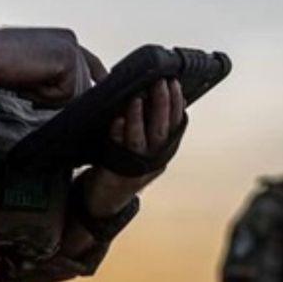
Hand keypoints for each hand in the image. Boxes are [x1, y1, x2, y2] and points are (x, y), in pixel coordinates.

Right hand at [0, 28, 106, 105]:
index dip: (98, 79)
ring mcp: (72, 48)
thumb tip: (74, 95)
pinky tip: (29, 79)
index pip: (91, 63)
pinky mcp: (68, 59)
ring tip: (28, 80)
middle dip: (58, 96)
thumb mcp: (36, 68)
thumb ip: (56, 74)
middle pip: (83, 86)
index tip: (103, 88)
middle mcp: (72, 40)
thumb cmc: (1, 63)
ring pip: (75, 94)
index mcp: (65, 39)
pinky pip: (66, 95)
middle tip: (30, 83)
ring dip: (49, 97)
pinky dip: (45, 95)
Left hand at [82, 78, 186, 217]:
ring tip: (137, 98)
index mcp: (164, 150)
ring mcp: (136, 166)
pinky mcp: (116, 170)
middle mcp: (154, 159)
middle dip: (162, 104)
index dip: (176, 103)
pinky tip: (117, 121)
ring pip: (141, 140)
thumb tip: (159, 95)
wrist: (106, 199)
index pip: (176, 123)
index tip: (174, 82)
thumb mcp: (144, 147)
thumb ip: (152, 126)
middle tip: (159, 82)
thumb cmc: (125, 165)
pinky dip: (118, 134)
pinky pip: (117, 150)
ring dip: (139, 118)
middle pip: (161, 130)